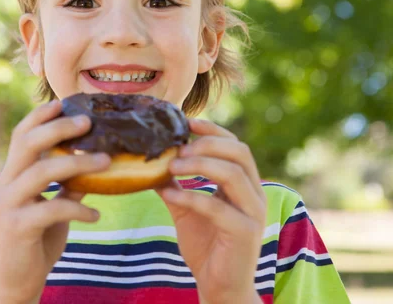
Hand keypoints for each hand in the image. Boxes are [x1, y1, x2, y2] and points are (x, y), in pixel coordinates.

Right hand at [0, 100, 109, 303]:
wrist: (15, 283)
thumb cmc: (35, 242)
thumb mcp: (52, 210)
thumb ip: (67, 187)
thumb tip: (95, 166)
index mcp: (11, 176)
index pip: (21, 136)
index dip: (40, 116)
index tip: (64, 103)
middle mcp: (5, 185)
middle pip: (28, 143)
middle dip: (59, 128)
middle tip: (88, 121)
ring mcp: (8, 205)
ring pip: (42, 171)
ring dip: (78, 164)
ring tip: (106, 162)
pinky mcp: (17, 227)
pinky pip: (52, 208)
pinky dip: (79, 208)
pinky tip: (96, 214)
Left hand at [155, 119, 265, 303]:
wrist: (219, 286)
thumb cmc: (206, 246)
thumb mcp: (186, 208)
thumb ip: (175, 184)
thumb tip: (151, 163)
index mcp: (245, 185)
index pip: (236, 146)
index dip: (213, 131)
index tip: (186, 122)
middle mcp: (255, 195)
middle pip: (239, 153)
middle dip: (206, 144)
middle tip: (178, 148)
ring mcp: (254, 213)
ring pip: (232, 174)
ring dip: (199, 165)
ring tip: (171, 165)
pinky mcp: (245, 233)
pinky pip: (218, 206)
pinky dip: (190, 196)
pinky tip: (168, 193)